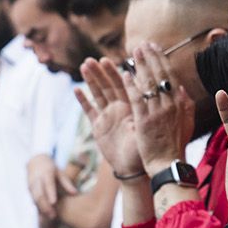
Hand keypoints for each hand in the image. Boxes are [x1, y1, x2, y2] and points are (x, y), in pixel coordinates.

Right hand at [28, 155, 78, 220]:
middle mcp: (37, 180)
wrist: (35, 162)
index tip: (53, 203)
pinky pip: (34, 201)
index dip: (50, 193)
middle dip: (45, 206)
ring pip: (35, 199)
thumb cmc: (51, 168)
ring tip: (51, 218)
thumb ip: (67, 183)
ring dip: (42, 209)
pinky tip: (46, 216)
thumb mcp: (60, 172)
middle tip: (53, 216)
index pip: (48, 184)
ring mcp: (32, 186)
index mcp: (46, 173)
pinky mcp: (30, 191)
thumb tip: (75, 193)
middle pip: (39, 195)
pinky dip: (39, 208)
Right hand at [78, 60, 144, 176]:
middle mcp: (119, 108)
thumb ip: (144, 109)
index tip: (109, 59)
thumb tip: (150, 92)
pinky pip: (89, 111)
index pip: (123, 84)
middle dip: (101, 72)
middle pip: (109, 86)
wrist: (134, 168)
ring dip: (91, 81)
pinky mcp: (98, 127)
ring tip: (84, 66)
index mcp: (132, 106)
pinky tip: (77, 89)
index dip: (116, 72)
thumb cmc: (145, 148)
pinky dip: (84, 100)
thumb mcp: (146, 126)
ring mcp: (108, 116)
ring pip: (98, 94)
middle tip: (93, 60)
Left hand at [127, 44, 192, 173]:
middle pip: (159, 75)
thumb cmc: (176, 145)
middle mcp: (169, 105)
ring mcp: (156, 112)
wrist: (168, 164)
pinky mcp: (144, 121)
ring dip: (140, 65)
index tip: (155, 47)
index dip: (161, 60)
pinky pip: (137, 99)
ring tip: (133, 52)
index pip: (170, 76)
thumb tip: (182, 88)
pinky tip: (125, 74)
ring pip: (148, 84)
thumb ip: (186, 105)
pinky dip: (132, 85)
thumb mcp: (187, 123)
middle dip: (151, 57)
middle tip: (142, 44)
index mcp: (179, 104)